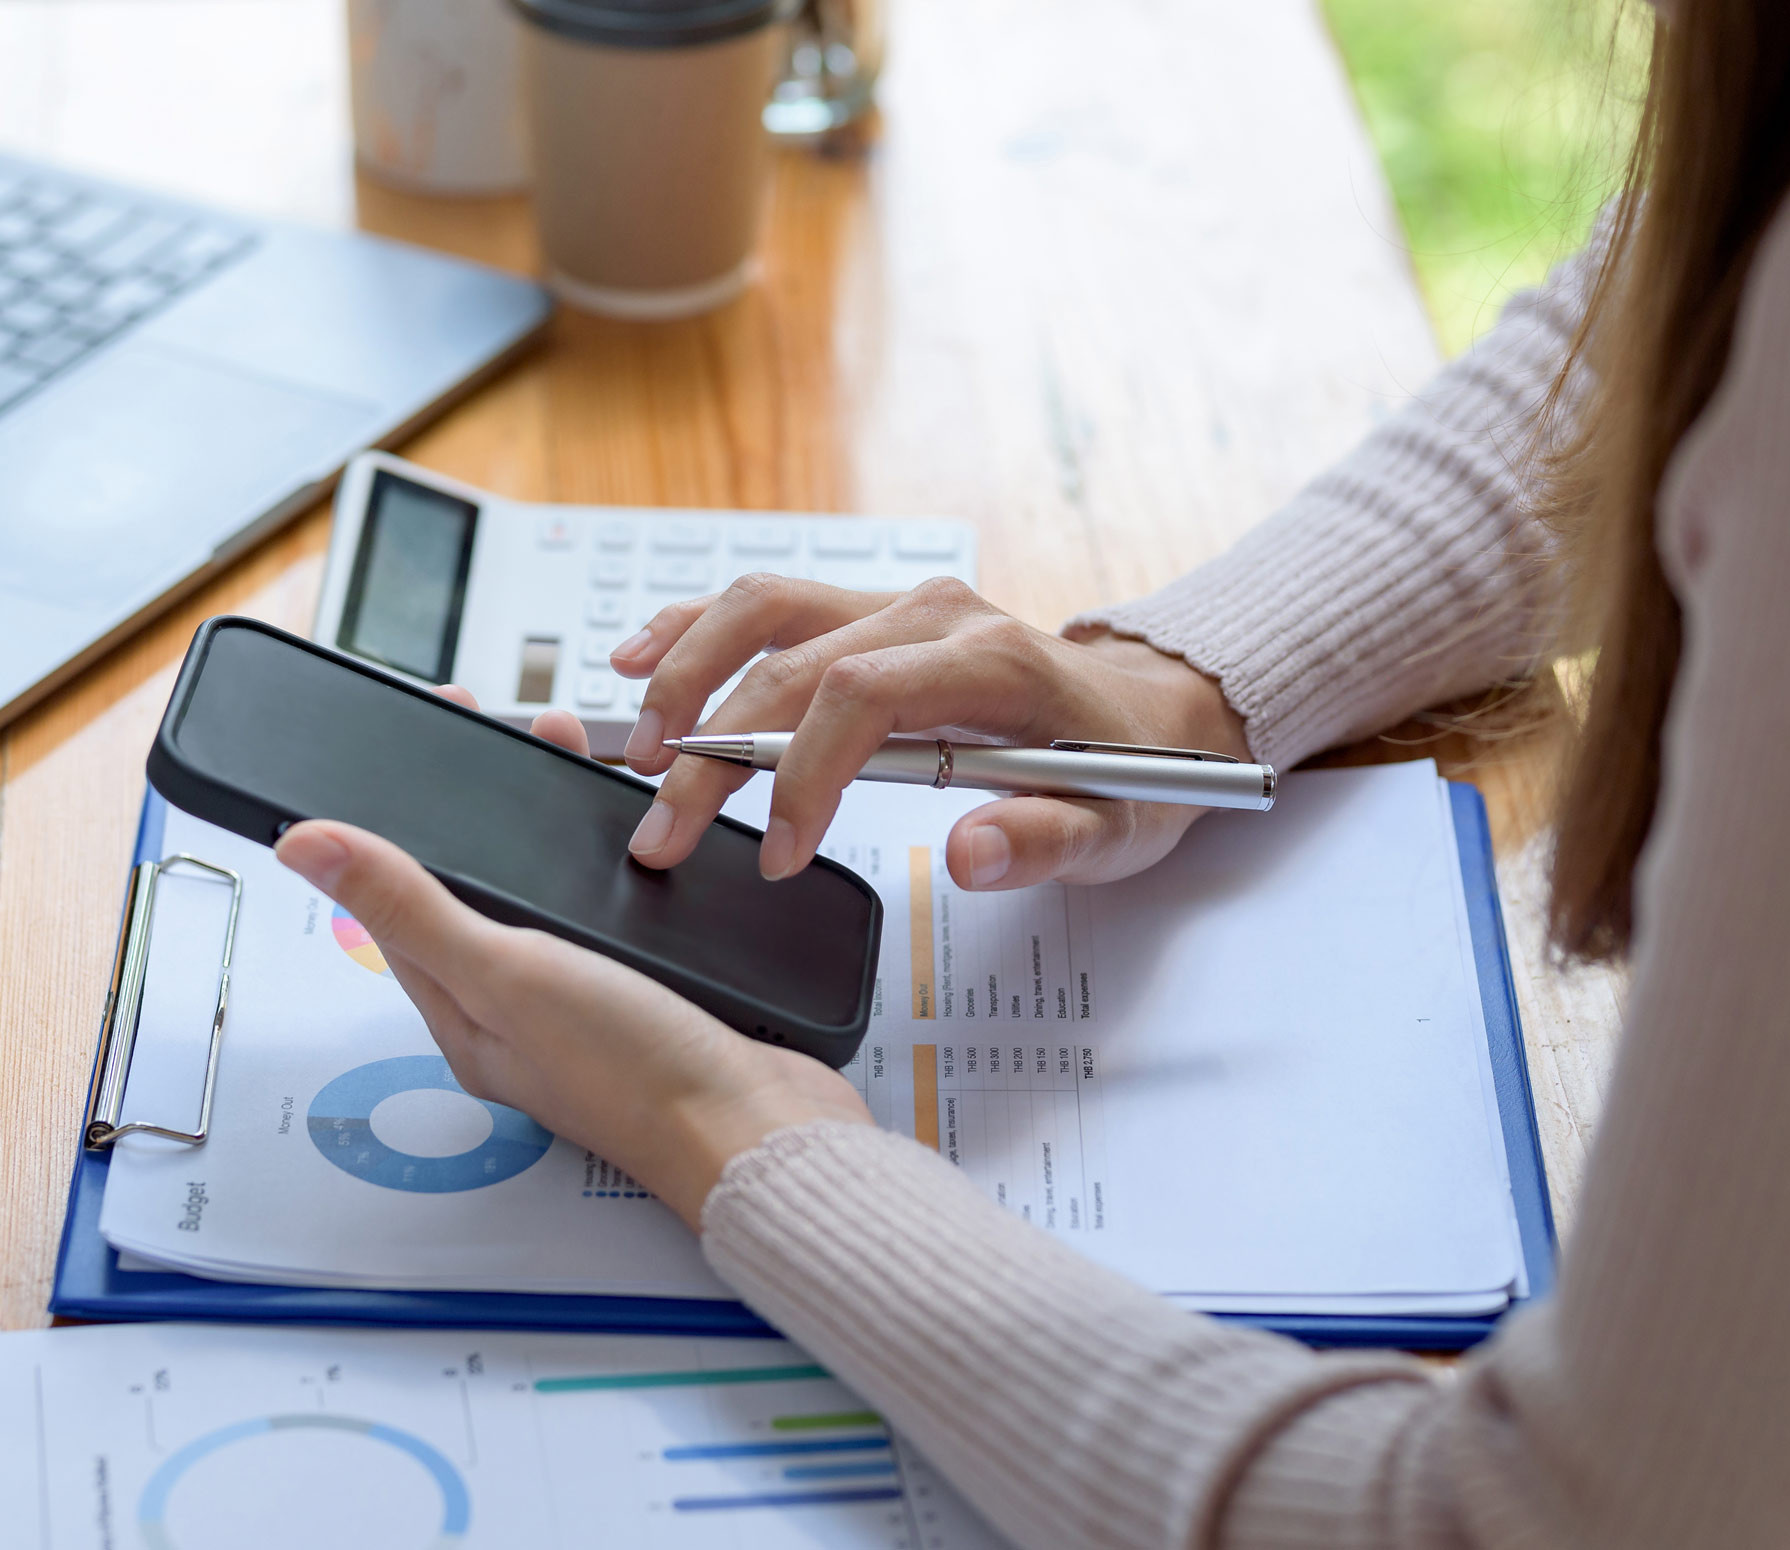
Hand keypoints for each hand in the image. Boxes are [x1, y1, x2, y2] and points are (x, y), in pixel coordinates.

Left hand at [271, 687, 872, 1226]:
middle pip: (479, 889)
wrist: (765, 1134)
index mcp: (463, 1013)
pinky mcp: (654, 994)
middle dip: (486, 805)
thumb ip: (410, 904)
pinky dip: (618, 860)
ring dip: (554, 822)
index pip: (403, 902)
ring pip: (552, 893)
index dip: (398, 818)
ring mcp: (589, 1002)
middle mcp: (518, 1010)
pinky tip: (643, 827)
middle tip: (504, 726)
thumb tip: (304, 844)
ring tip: (573, 749)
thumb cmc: (637, 1076)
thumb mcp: (506, 971)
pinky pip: (616, 911)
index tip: (420, 732)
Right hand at [609, 575, 1250, 888]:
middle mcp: (933, 613)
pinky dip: (697, 627)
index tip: (777, 855)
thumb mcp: (1117, 830)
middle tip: (664, 833)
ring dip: (685, 672)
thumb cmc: (1131, 772)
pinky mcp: (869, 611)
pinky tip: (639, 661)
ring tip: (636, 748)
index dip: (800, 775)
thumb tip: (968, 856)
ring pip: (763, 607)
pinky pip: (769, 603)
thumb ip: (1044, 843)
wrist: (1152, 712)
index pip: (858, 695)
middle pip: (790, 661)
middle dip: (712, 752)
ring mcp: (896, 602)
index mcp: (991, 659)